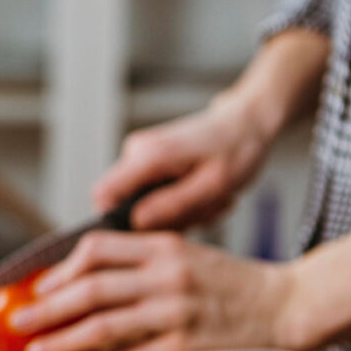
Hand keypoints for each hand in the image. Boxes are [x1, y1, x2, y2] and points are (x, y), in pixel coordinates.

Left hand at [8, 230, 292, 350]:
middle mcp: (166, 275)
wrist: (287, 305)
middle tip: (18, 319)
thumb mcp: (187, 256)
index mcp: (163, 246)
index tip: (38, 286)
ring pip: (102, 323)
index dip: (60, 269)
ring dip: (59, 337)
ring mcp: (175, 312)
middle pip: (89, 287)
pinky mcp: (184, 347)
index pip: (96, 249)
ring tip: (32, 348)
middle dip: (46, 305)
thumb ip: (142, 263)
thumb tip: (85, 281)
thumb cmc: (232, 285)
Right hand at [92, 95, 274, 229]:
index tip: (156, 229)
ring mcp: (141, 157)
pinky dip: (179, 203)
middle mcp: (136, 153)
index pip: (103, 195)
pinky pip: (152, 196)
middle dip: (162, 218)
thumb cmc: (236, 148)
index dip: (118, 221)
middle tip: (201, 209)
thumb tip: (136, 222)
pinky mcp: (148, 163)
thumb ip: (173, 205)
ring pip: (141, 205)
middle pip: (125, 206)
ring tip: (207, 199)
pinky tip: (201, 193)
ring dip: (177, 211)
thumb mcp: (213, 185)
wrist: (247, 122)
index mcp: (148, 156)